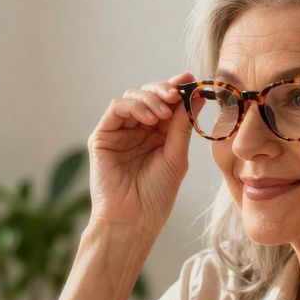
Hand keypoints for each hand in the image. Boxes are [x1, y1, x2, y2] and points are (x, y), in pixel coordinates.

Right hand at [87, 73, 195, 234]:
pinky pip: (116, 108)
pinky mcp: (102, 136)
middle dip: (164, 90)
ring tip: (163, 112)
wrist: (133, 220)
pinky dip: (134, 106)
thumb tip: (197, 94)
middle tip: (176, 93)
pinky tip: (149, 118)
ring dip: (150, 98)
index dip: (178, 89)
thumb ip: (182, 125)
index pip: (167, 103)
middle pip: (149, 95)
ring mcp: (120, 132)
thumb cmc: (155, 196)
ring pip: (133, 97)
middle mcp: (138, 130)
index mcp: (158, 135)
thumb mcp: (176, 156)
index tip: (191, 80)